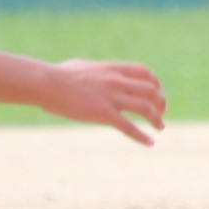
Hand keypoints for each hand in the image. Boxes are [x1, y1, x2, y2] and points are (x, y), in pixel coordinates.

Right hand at [40, 59, 167, 145]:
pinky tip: (150, 143)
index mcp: (113, 69)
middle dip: (160, 101)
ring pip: (145, 108)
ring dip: (157, 118)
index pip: (145, 73)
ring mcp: (112, 97)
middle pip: (151, 90)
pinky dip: (141, 136)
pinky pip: (128, 126)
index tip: (156, 92)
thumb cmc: (58, 74)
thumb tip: (92, 72)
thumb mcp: (84, 66)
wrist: (47, 83)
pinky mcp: (103, 114)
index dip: (155, 83)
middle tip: (162, 112)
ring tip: (160, 127)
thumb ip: (95, 71)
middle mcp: (118, 81)